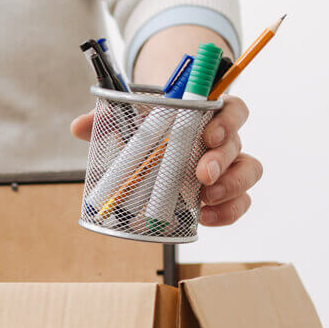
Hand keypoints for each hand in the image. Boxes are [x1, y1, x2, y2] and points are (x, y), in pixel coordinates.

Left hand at [70, 94, 262, 226]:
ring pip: (248, 172)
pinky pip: (239, 202)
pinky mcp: (223, 193)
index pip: (233, 109)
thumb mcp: (129, 119)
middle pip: (239, 144)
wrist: (155, 146)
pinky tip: (207, 218)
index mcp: (207, 114)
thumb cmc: (149, 128)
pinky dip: (227, 212)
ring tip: (205, 200)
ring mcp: (227, 166)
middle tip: (201, 175)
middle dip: (222, 161)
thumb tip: (79, 127)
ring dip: (231, 187)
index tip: (209, 135)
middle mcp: (224, 139)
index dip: (228, 121)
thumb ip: (106, 120)